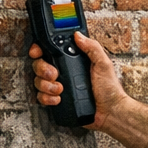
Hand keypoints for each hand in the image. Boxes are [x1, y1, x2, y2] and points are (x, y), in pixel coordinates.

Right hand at [28, 32, 147, 147]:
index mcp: (73, 60)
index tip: (37, 52)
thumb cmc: (110, 89)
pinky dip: (47, 98)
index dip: (40, 50)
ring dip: (46, 85)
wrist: (109, 112)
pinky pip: (42, 97)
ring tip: (60, 89)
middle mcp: (64, 72)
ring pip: (39, 81)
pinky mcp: (57, 100)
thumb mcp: (103, 64)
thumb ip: (92, 48)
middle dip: (43, 69)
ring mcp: (59, 86)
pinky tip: (58, 99)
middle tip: (55, 75)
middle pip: (40, 65)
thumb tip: (78, 35)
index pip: (50, 50)